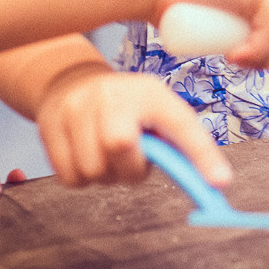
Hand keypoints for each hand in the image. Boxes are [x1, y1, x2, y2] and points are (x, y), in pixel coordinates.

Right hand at [37, 66, 232, 187]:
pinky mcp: (49, 126)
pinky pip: (69, 178)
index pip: (181, 123)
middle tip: (131, 163)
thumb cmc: (127, 108)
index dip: (201, 154)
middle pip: (120, 145)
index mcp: (150, 92)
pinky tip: (86, 156)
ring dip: (105, 177)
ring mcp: (76, 108)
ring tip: (108, 157)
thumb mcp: (158, 113)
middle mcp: (112, 95)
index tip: (219, 184)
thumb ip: (183, 145)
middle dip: (129, 170)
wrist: (72, 84)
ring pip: (92, 169)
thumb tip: (217, 183)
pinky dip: (82, 178)